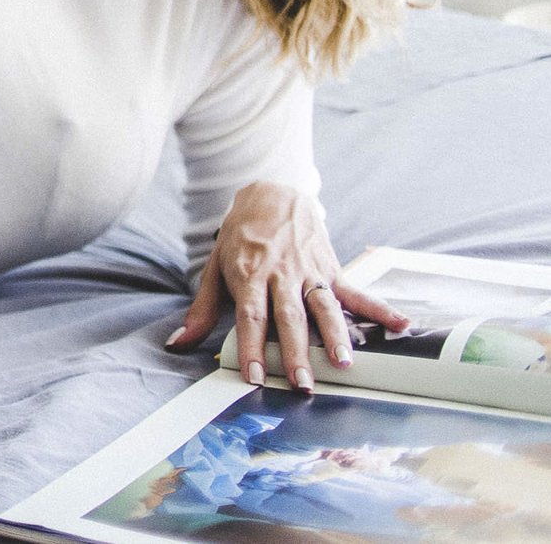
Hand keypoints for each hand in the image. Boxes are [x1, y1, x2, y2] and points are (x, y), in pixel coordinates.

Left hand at [168, 180, 408, 388]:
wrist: (271, 194)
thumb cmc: (240, 239)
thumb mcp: (215, 268)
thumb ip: (202, 310)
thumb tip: (177, 345)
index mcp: (248, 275)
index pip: (251, 317)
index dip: (252, 347)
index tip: (254, 376)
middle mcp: (280, 274)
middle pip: (289, 317)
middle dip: (296, 352)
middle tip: (302, 383)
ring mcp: (309, 271)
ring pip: (323, 306)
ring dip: (335, 335)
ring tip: (344, 363)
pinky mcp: (332, 268)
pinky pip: (356, 291)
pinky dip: (380, 308)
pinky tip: (401, 325)